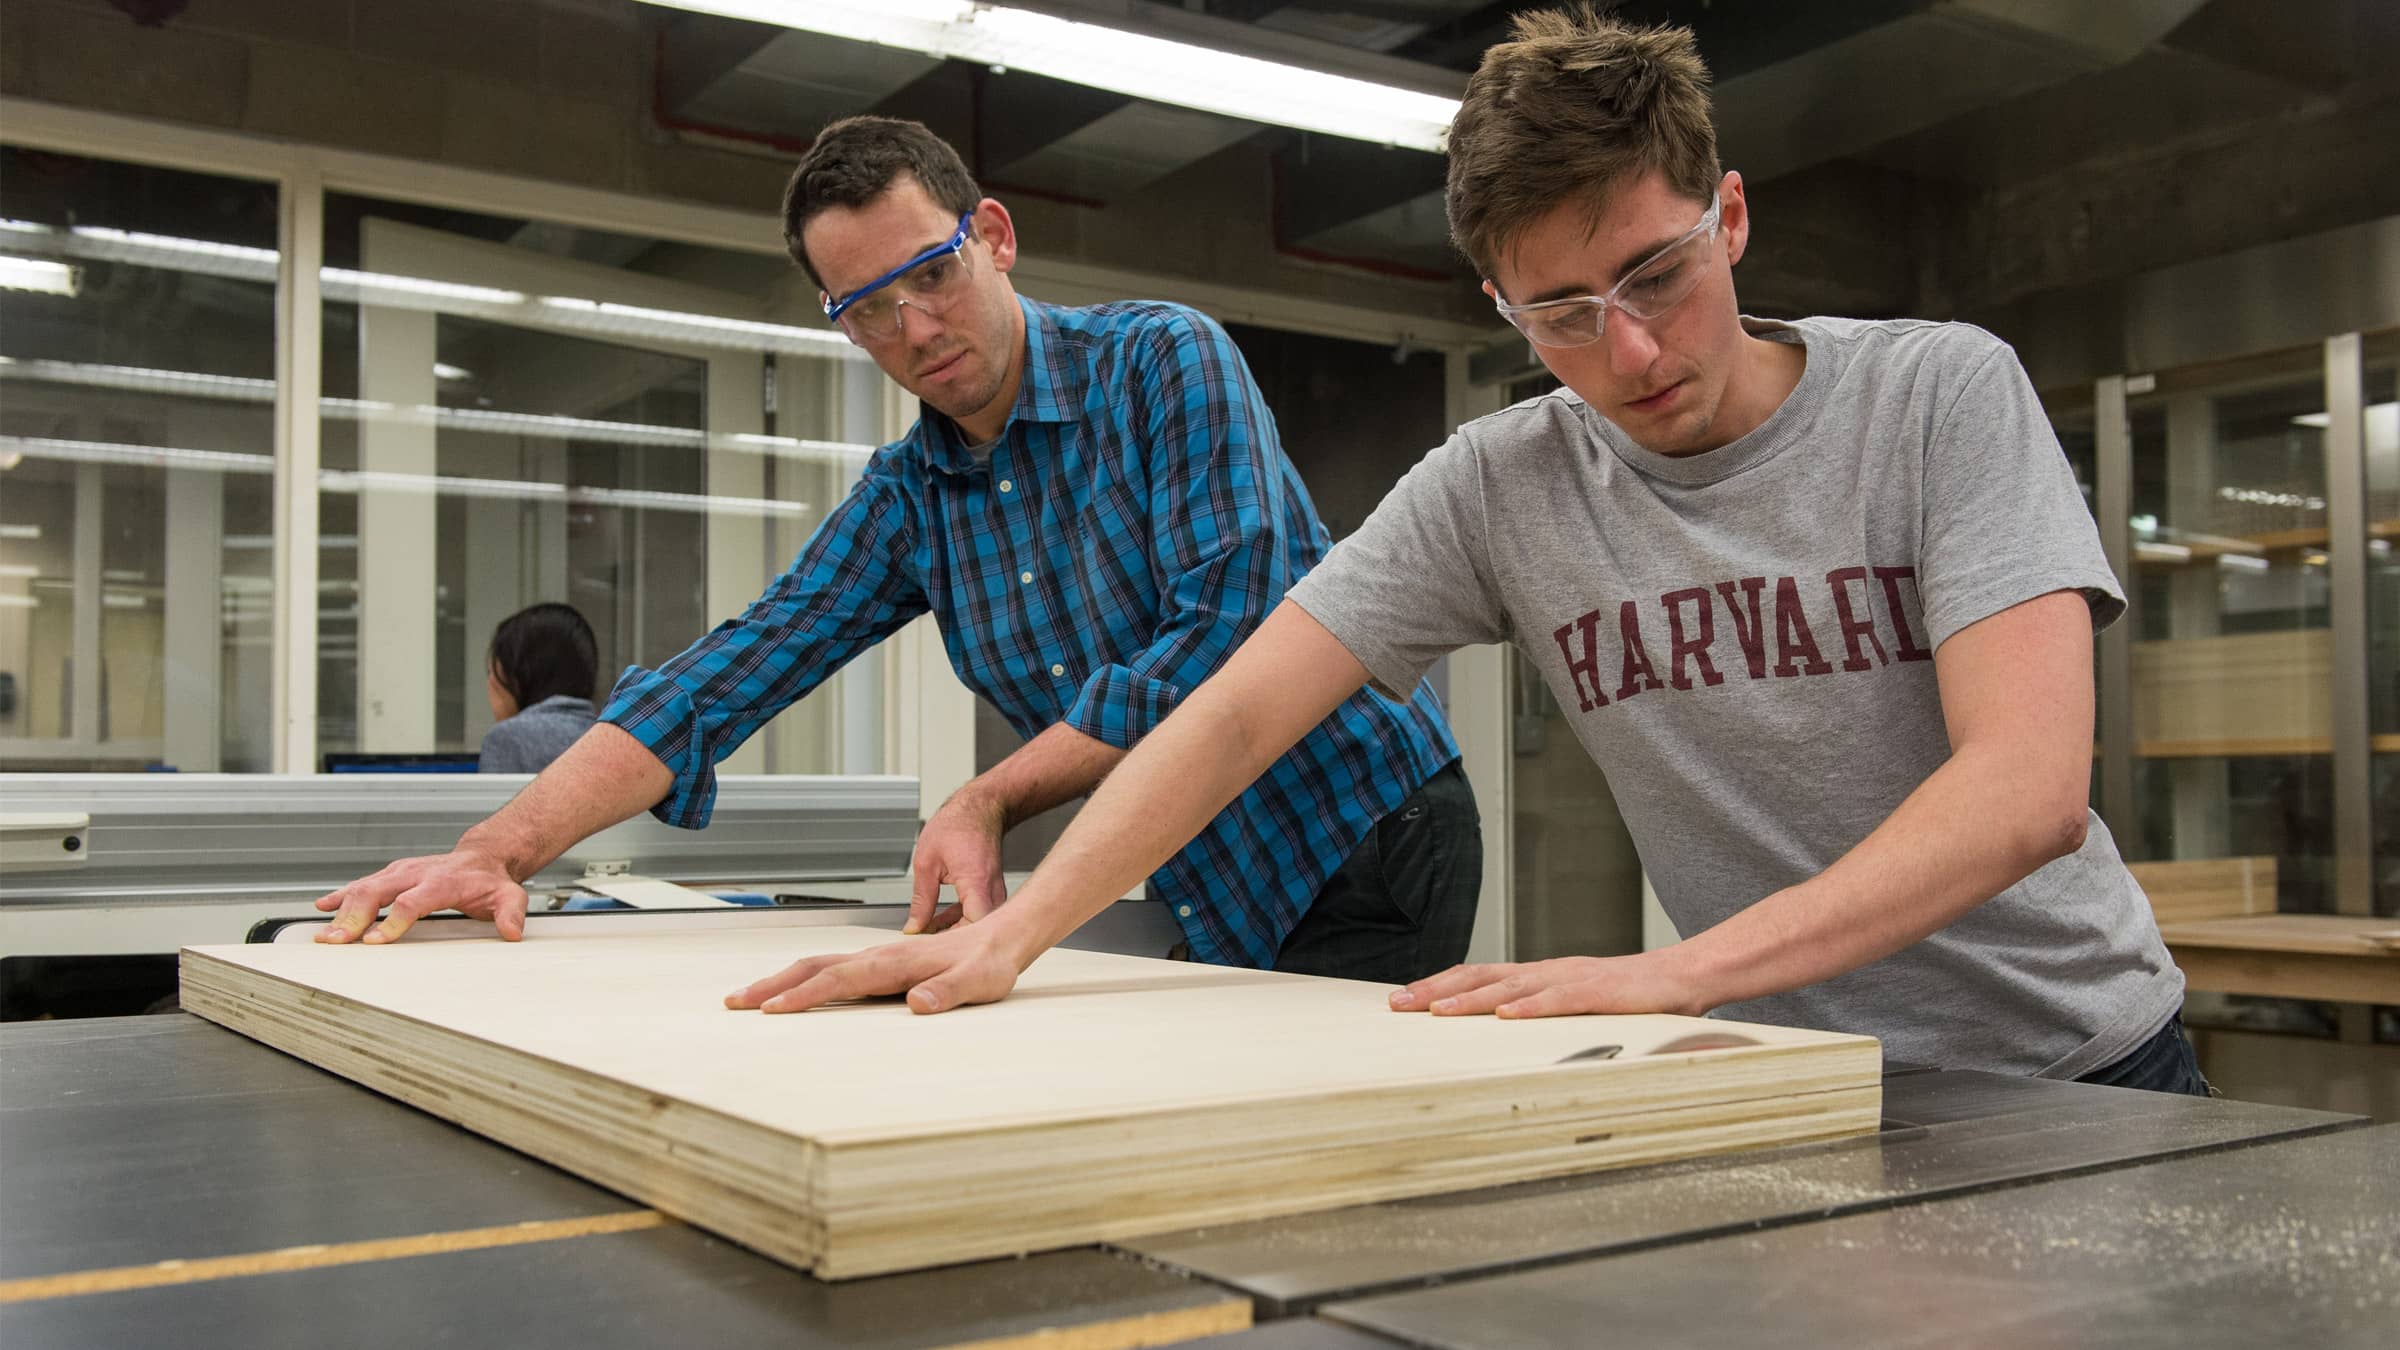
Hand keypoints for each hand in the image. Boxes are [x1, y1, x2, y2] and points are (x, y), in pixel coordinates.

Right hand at [313, 849, 527, 944]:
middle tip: (335, 941)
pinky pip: (362, 884)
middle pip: (378, 892)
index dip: (393, 921)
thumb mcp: (510, 896)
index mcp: (442, 881)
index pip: (412, 901)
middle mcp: (416, 873)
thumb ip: (510, 914)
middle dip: (354, 917)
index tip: (375, 941)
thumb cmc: (492, 881)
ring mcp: (400, 872)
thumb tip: (512, 932)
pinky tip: (322, 906)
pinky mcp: (391, 874)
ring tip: (323, 935)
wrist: (483, 857)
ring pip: (364, 887)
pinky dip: (341, 895)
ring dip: (341, 911)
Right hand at [724, 921, 1031, 1015]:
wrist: (1004, 935)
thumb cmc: (992, 962)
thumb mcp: (980, 982)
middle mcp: (880, 956)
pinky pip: (834, 970)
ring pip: (820, 965)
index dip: (804, 996)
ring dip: (782, 980)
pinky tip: (796, 991)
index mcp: (895, 962)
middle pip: (815, 967)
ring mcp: (879, 959)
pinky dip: (804, 979)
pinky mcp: (883, 965)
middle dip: (772, 985)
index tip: (772, 1011)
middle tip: (735, 1002)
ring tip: (751, 998)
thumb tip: (918, 1003)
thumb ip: (949, 991)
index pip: (840, 980)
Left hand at [903, 786, 1008, 934]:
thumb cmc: (957, 826)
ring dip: (953, 932)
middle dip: (950, 943)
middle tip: (923, 947)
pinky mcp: (991, 893)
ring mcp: (994, 893)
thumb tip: (914, 927)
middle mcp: (992, 891)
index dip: (954, 945)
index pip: (974, 927)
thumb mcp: (926, 863)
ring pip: (977, 926)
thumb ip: (921, 901)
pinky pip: (977, 915)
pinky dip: (958, 920)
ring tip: (927, 932)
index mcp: (976, 883)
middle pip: (977, 933)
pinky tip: (939, 921)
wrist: (980, 809)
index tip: (931, 950)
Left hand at [1387, 951, 1710, 1018]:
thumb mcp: (1577, 1006)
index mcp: (1540, 975)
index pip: (1479, 975)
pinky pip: (1559, 1000)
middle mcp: (1548, 971)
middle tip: (1398, 1004)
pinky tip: (1505, 1017)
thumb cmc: (1631, 997)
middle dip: (1436, 990)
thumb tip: (1504, 1033)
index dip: (1439, 986)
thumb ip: (1543, 1015)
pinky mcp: (1599, 993)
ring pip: (1511, 987)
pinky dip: (1530, 1008)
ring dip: (1471, 1000)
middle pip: (1481, 976)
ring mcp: (1572, 979)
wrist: (1684, 977)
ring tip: (1437, 1012)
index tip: (1404, 999)